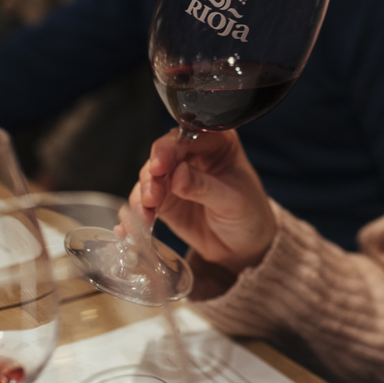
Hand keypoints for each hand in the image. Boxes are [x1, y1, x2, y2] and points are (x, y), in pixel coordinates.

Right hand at [129, 128, 275, 273]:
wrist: (244, 246)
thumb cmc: (249, 215)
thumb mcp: (233, 201)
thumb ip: (204, 187)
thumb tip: (177, 175)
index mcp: (217, 142)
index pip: (189, 136)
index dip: (171, 148)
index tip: (161, 166)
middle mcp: (193, 154)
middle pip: (163, 152)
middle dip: (153, 172)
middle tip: (151, 193)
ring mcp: (175, 176)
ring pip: (149, 175)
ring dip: (143, 193)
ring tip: (146, 211)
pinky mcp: (164, 199)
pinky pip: (144, 201)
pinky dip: (136, 212)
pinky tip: (134, 224)